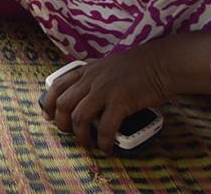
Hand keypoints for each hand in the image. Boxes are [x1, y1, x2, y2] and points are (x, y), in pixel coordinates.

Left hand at [41, 41, 170, 153]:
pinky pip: (104, 128)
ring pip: (79, 117)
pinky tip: (107, 148)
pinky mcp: (120, 102)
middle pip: (63, 104)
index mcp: (87, 70)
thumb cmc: (140, 66)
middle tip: (71, 134)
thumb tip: (87, 98)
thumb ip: (95, 79)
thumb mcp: (108, 66)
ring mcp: (105, 90)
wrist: (162, 63)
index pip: (58, 85)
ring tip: (89, 144)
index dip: (49, 103)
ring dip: (81, 136)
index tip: (49, 117)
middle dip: (62, 124)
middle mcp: (92, 79)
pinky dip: (103, 142)